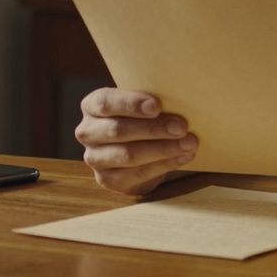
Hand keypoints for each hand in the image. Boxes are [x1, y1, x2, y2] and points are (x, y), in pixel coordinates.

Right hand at [75, 88, 198, 195]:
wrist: (135, 149)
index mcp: (92, 106)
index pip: (105, 102)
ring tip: (189, 143)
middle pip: (118, 130)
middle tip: (182, 126)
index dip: (131, 104)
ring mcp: (94, 158)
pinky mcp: (107, 180)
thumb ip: (150, 100)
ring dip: (163, 149)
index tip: (157, 106)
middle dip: (153, 129)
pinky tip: (183, 156)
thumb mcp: (140, 103)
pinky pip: (137, 174)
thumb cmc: (141, 117)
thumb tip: (181, 96)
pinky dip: (164, 165)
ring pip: (128, 155)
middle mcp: (87, 132)